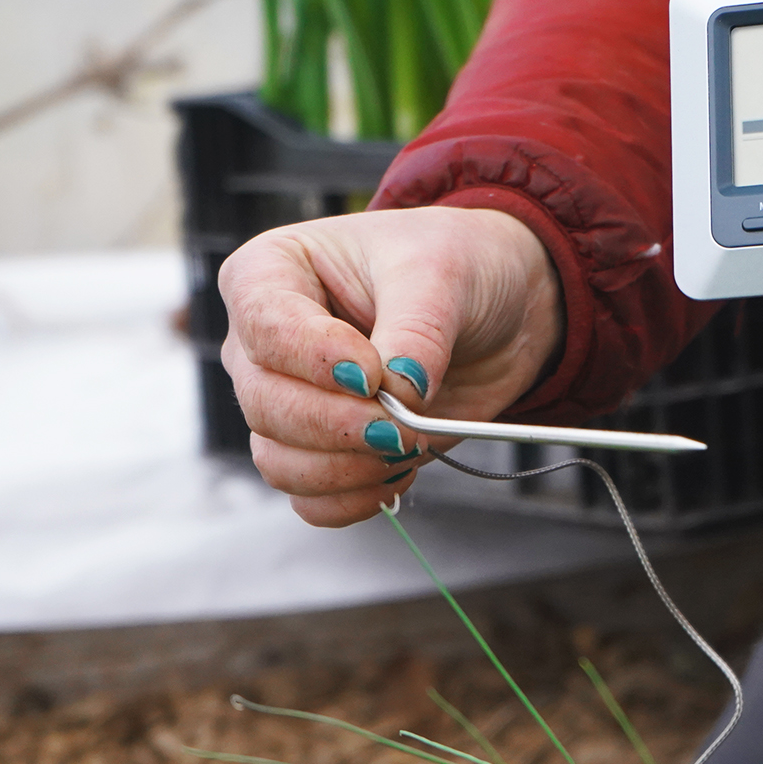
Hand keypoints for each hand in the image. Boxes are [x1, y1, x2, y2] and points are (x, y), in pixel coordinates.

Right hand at [219, 206, 562, 525]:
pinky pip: (310, 498)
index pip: (264, 326)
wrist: (498, 308)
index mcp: (271, 272)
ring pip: (278, 460)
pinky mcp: (323, 449)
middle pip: (266, 403)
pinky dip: (354, 498)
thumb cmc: (456, 265)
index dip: (315, 360)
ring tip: (409, 444)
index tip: (373, 374)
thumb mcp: (443, 273)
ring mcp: (289, 400)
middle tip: (402, 425)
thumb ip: (416, 332)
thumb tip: (398, 396)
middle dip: (337, 425)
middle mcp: (265, 343)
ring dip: (346, 468)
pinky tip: (401, 470)